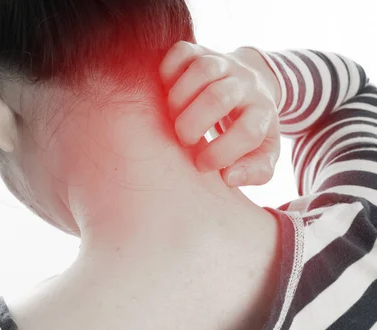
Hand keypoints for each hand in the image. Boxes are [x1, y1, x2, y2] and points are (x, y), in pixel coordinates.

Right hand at [159, 41, 280, 186]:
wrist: (252, 82)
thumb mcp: (262, 151)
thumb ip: (255, 170)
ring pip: (201, 70)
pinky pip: (180, 53)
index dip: (221, 153)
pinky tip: (167, 91)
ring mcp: (222, 63)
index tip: (202, 164)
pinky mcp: (199, 50)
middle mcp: (245, 83)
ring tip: (173, 117)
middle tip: (185, 140)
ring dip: (178, 99)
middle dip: (193, 124)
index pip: (248, 132)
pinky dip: (167, 72)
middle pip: (219, 97)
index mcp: (263, 111)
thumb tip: (229, 177)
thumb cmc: (249, 126)